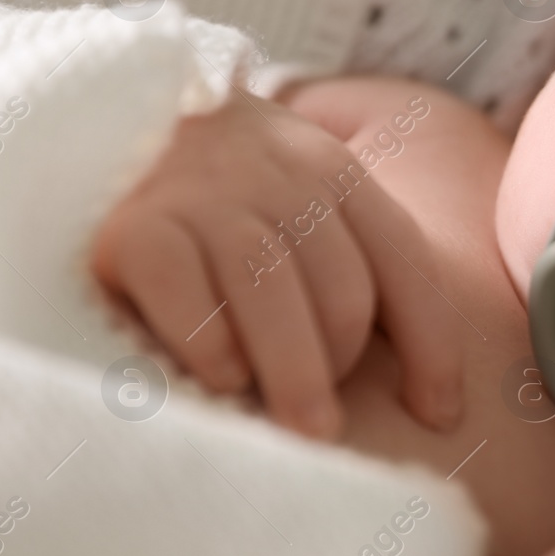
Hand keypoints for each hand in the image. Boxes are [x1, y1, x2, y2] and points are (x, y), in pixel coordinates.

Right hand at [92, 90, 466, 437]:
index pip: (405, 261)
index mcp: (335, 171)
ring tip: (306, 430)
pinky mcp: (130, 225)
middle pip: (341, 286)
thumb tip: (427, 396)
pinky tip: (224, 379)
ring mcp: (201, 192)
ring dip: (295, 372)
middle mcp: (278, 173)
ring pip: (270, 289)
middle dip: (346, 363)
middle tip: (328, 419)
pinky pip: (182, 288)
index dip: (432, 347)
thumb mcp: (305, 208)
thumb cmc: (231, 198)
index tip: (440, 417)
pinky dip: (211, 344)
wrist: (115, 125)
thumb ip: (358, 266)